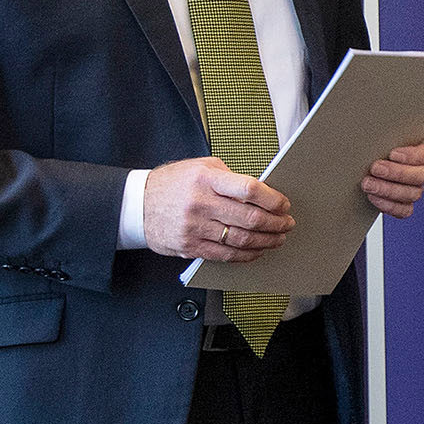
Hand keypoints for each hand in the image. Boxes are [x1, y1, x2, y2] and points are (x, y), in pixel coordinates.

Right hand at [146, 157, 290, 261]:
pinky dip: (247, 255)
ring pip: (241, 240)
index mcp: (206, 179)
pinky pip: (226, 255)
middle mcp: (200, 204)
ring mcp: (194, 228)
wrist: (136, 204)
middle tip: (287, 224)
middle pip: (250, 218)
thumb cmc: (172, 184)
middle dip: (276, 223)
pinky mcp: (190, 246)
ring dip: (266, 241)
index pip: (249, 190)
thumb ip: (230, 178)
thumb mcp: (200, 168)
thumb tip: (262, 193)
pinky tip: (257, 250)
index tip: (284, 204)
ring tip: (277, 238)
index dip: (273, 200)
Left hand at [361, 132, 423, 219]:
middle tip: (375, 168)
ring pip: (413, 194)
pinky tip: (373, 197)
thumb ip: (383, 127)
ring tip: (367, 183)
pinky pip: (405, 210)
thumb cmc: (373, 140)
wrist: (361, 159)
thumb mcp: (380, 129)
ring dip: (388, 190)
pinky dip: (389, 206)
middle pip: (423, 175)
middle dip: (397, 173)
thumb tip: (371, 119)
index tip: (393, 153)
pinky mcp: (404, 203)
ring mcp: (416, 187)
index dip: (417, 155)